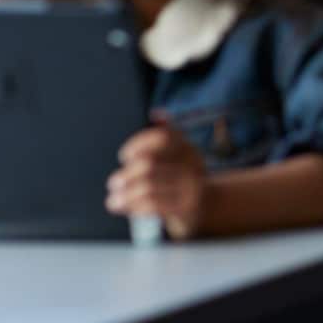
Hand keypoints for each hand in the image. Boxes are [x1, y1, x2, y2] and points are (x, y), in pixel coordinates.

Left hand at [105, 120, 207, 239]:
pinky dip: (135, 207)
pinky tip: (127, 208)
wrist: (210, 206)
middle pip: (150, 165)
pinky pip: (153, 206)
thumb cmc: (184, 178)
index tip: (125, 156)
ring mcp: (190, 187)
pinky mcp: (187, 208)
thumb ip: (166, 134)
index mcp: (187, 148)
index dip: (138, 144)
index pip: (163, 137)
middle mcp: (192, 165)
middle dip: (126, 175)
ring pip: (148, 188)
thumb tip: (156, 113)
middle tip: (113, 183)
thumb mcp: (180, 155)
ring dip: (126, 195)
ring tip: (113, 200)